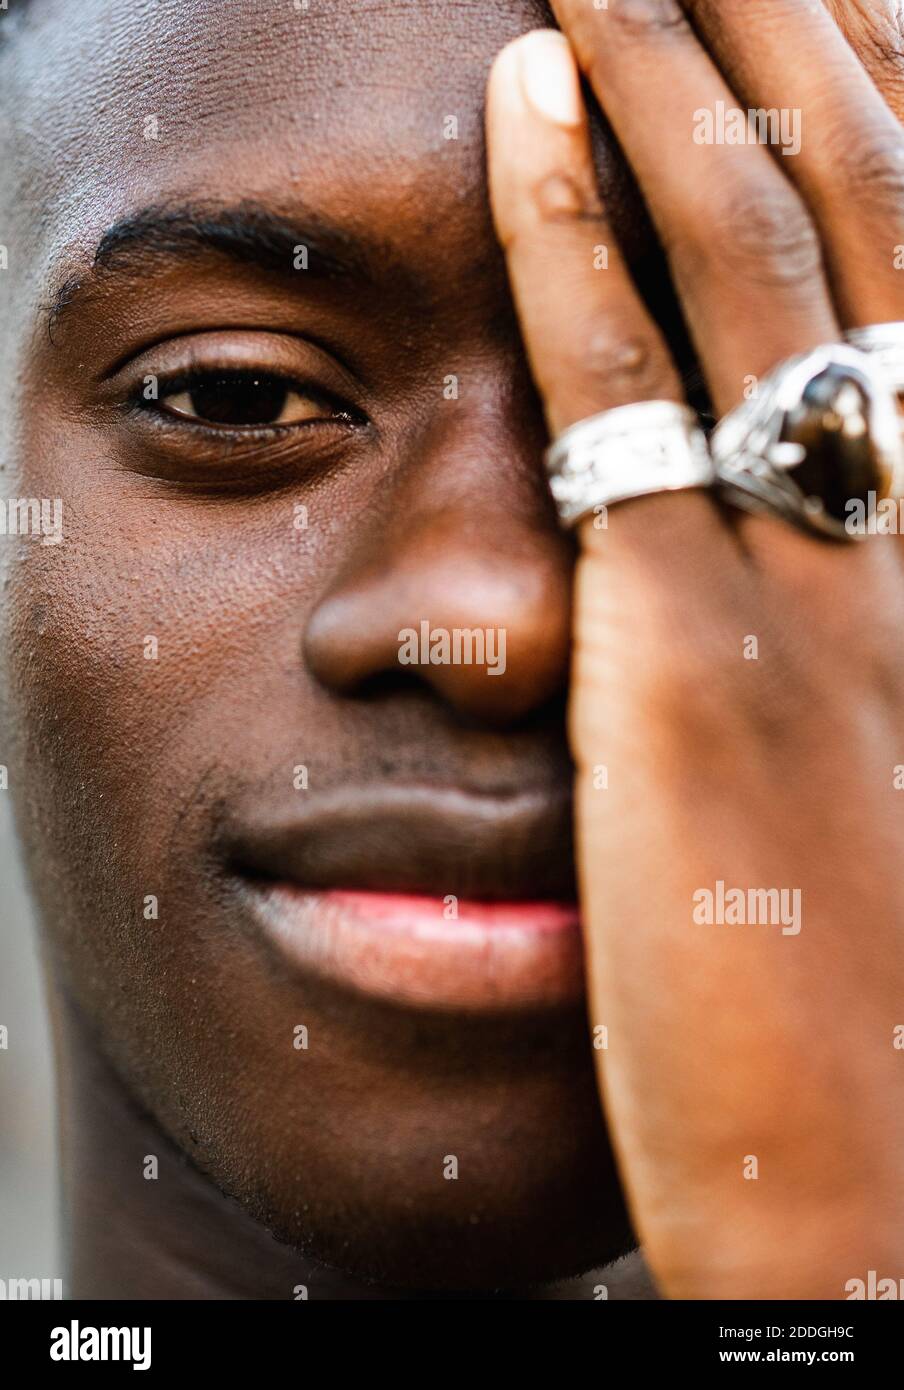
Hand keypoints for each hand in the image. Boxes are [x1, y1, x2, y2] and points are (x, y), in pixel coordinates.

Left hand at [486, 0, 903, 1298]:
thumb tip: (842, 455)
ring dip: (674, 73)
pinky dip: (570, 237)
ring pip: (753, 257)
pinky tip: (524, 109)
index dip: (878, 89)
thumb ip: (883, 592)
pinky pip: (622, 392)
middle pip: (863, 204)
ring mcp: (824, 580)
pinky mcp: (690, 662)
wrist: (895, 1179)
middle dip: (778, 29)